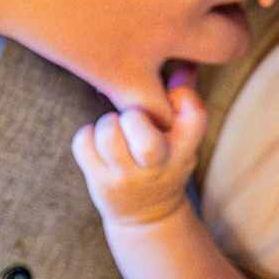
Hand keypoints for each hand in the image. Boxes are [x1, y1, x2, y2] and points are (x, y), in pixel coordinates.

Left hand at [72, 70, 206, 230]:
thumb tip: (184, 61)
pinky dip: (87, 136)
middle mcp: (159, 166)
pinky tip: (97, 142)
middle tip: (132, 117)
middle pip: (144, 132)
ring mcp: (127, 177)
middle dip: (133, 115)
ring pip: (108, 133)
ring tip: (113, 128)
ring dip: (107, 123)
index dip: (181, 95)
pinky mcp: (100, 182)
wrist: (147, 216)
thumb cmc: (166, 160)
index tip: (170, 96)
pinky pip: (84, 143)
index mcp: (185, 149)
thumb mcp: (184, 136)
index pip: (194, 113)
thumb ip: (184, 98)